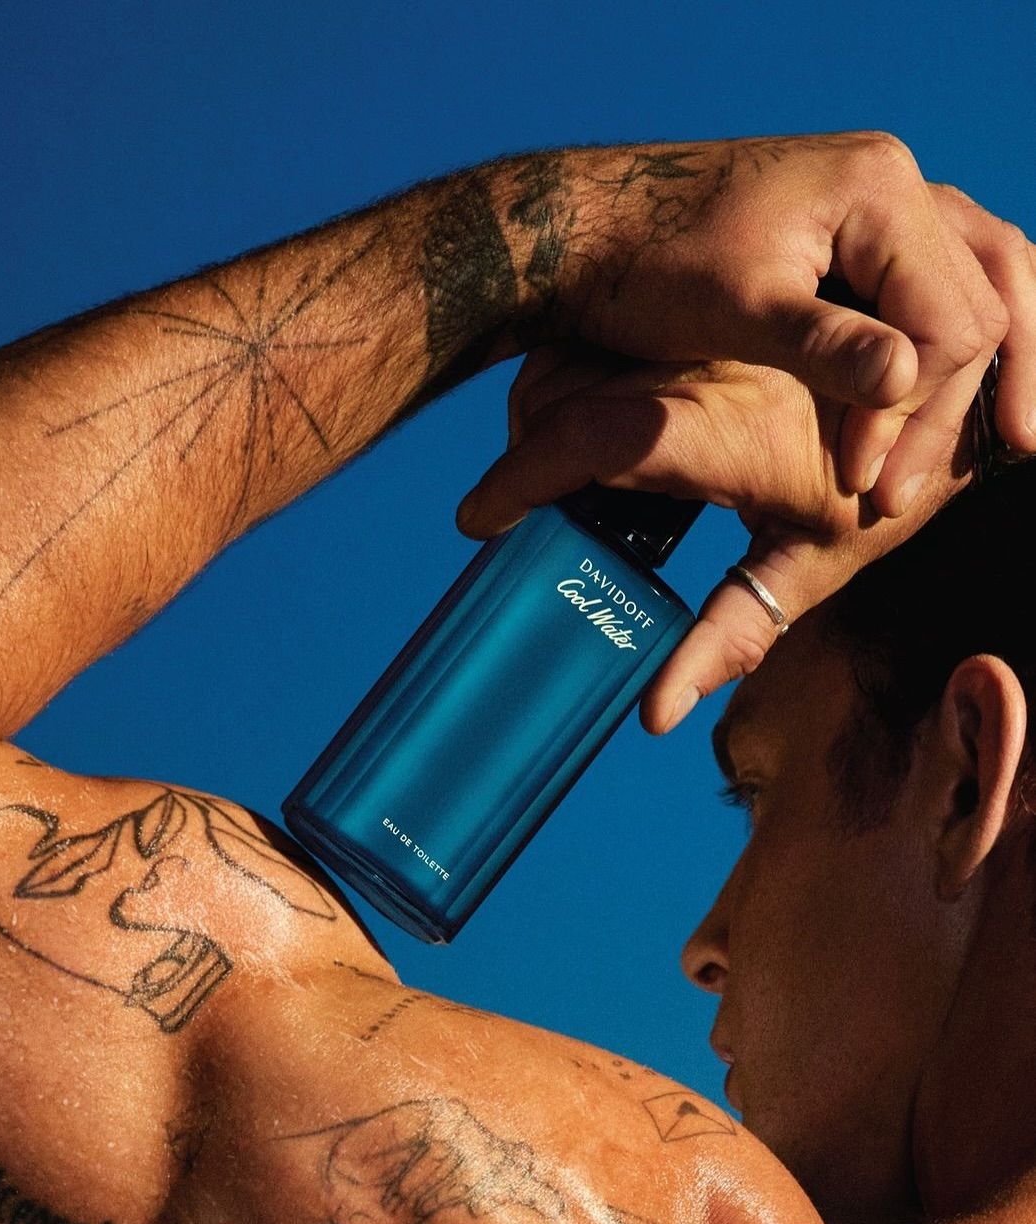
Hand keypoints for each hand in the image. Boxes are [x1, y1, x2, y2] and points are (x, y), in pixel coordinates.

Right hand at [462, 344, 974, 730]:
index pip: (595, 440)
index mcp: (733, 431)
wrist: (942, 387)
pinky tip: (587, 420)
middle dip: (524, 453)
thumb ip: (732, 636)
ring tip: (549, 470)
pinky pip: (599, 335)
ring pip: (573, 354)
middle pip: (563, 393)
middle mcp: (710, 362)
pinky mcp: (699, 309)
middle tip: (521, 509)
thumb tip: (652, 713)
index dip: (521, 480)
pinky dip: (570, 378)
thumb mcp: (814, 565)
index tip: (480, 523)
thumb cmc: (882, 488)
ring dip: (540, 411)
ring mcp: (700, 327)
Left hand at [527, 133, 1035, 516]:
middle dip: (942, 411)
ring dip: (967, 383)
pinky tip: (936, 412)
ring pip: (968, 299)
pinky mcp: (855, 233)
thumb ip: (821, 345)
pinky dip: (938, 355)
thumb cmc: (646, 266)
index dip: (912, 413)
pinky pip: (930, 294)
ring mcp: (877, 205)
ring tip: (983, 456)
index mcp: (876, 191)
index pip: (948, 321)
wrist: (588, 227)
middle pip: (970, 313)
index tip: (862, 481)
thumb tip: (903, 380)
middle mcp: (893, 183)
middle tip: (893, 500)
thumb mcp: (734, 314)